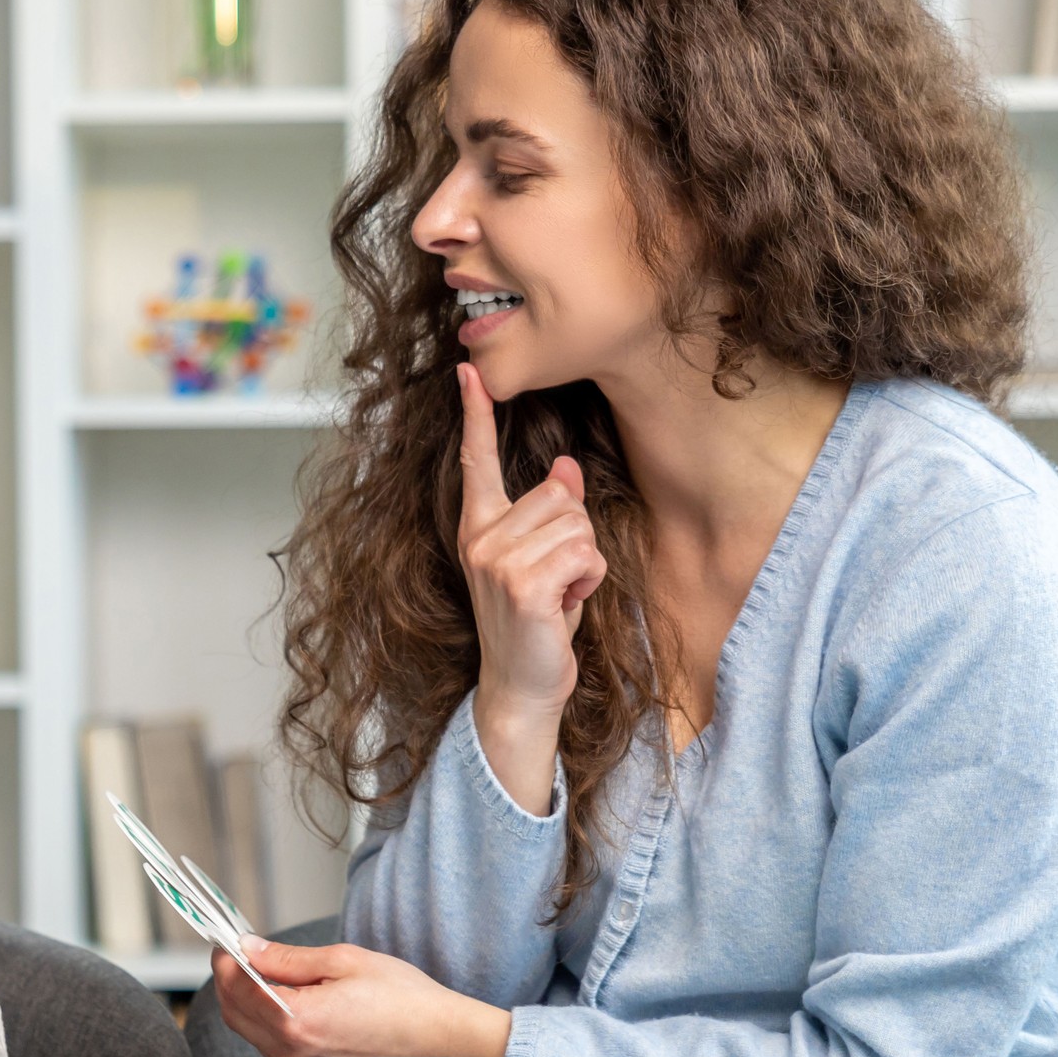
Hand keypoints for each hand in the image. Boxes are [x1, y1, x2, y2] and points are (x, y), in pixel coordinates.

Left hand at [211, 937, 511, 1056]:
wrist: (446, 1044)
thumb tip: (249, 948)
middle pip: (235, 1015)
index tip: (226, 938)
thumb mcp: (345, 961)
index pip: (237, 988)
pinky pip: (275, 1049)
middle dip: (229, 980)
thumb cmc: (404, 999)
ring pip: (252, 1034)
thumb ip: (288, 958)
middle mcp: (294, 1055)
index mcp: (298, 1021)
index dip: (225, 958)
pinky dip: (269, 1022)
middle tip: (238, 951)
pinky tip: (287, 1000)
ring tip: (264, 970)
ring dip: (248, 1001)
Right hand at [456, 363, 605, 809]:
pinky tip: (567, 605)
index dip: (476, 415)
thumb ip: (552, 512)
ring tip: (562, 593)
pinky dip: (589, 579)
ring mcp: (496, 560)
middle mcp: (480, 538)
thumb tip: (567, 468)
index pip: (476, 461)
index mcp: (480, 526)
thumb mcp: (546, 560)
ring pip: (576, 524)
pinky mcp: (521, 584)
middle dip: (577, 533)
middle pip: (559, 494)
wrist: (523, 685)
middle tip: (558, 577)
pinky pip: (583, 553)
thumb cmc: (535, 623)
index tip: (468, 371)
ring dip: (586, 561)